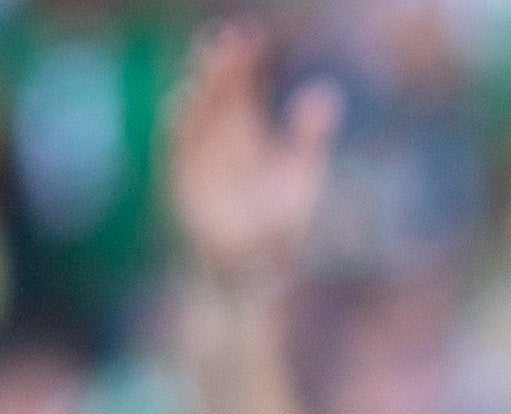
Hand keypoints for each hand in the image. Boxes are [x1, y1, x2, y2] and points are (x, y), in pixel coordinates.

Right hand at [165, 25, 340, 290]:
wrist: (254, 271)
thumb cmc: (279, 228)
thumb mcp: (300, 177)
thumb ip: (310, 137)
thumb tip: (326, 92)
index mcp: (247, 132)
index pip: (243, 87)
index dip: (244, 61)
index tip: (250, 36)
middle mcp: (219, 137)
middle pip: (218, 93)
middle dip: (222, 66)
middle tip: (230, 40)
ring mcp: (198, 156)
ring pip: (196, 112)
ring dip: (201, 88)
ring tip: (210, 65)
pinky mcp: (181, 178)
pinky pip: (176, 145)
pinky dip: (180, 123)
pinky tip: (186, 102)